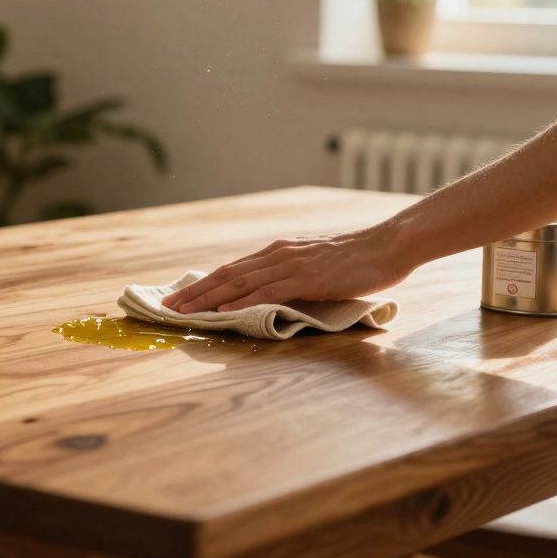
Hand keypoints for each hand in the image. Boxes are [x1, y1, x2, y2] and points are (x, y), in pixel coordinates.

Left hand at [161, 226, 413, 312]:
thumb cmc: (358, 261)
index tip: (181, 298)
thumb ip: (293, 277)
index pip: (233, 271)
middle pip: (227, 276)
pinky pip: (267, 292)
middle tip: (168, 307)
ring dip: (208, 299)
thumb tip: (274, 294)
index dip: (204, 285)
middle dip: (195, 293)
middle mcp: (278, 255)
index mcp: (279, 253)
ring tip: (185, 311)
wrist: (388, 245)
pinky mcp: (306, 278)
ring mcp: (291, 265)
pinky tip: (223, 312)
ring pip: (240, 284)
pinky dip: (242, 302)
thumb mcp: (317, 266)